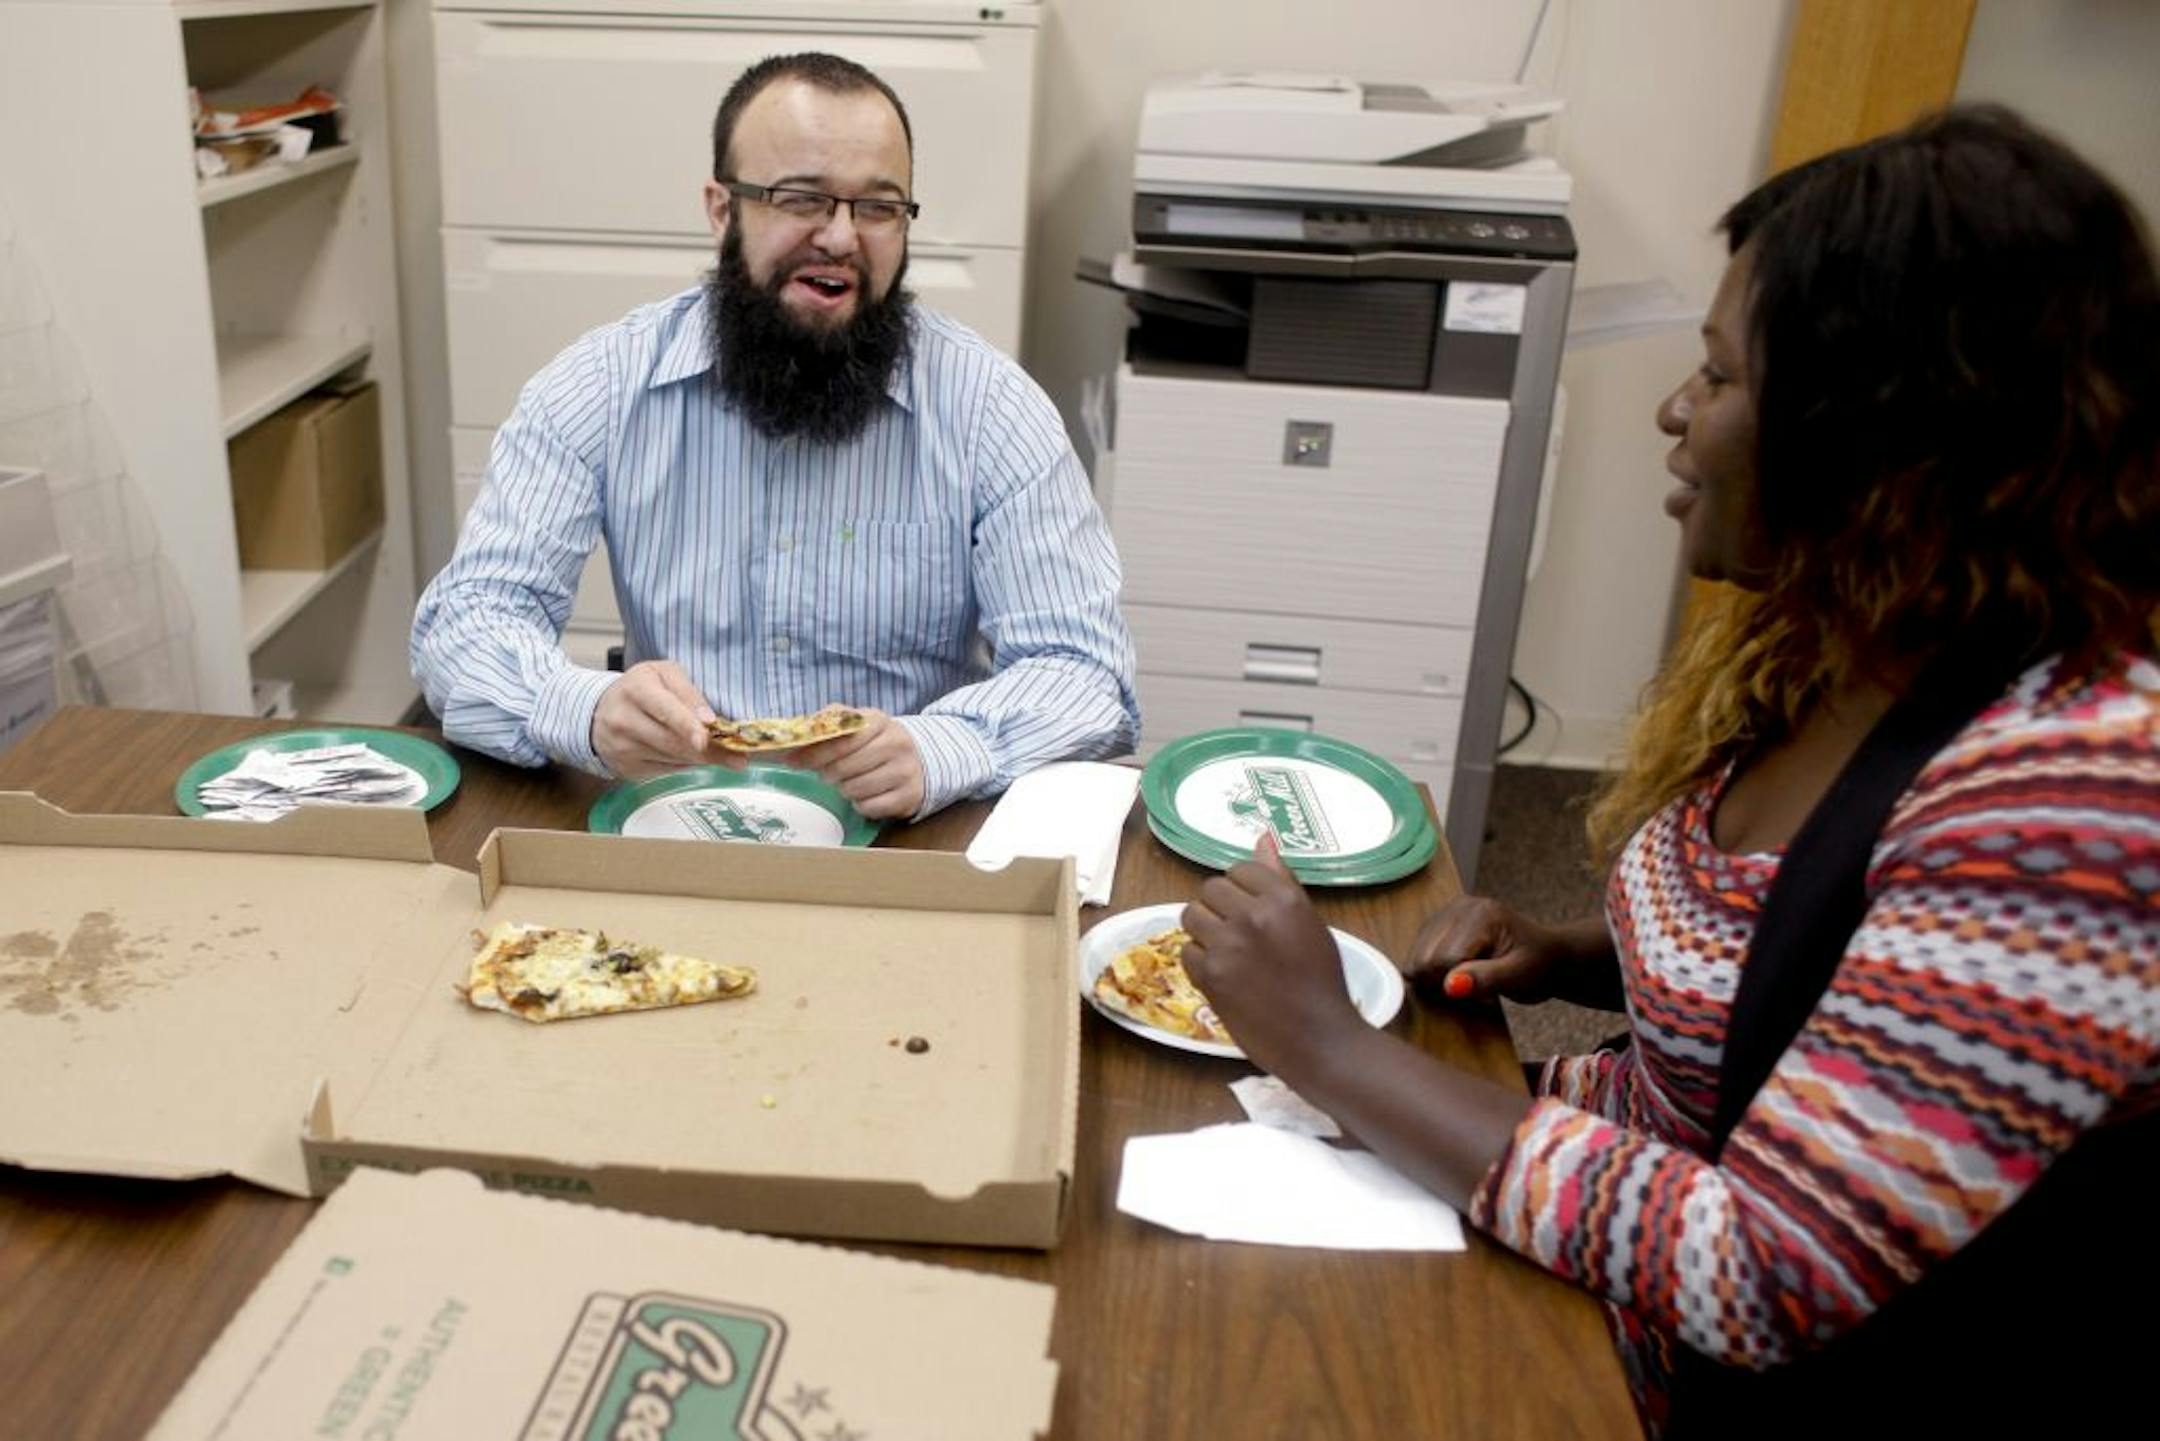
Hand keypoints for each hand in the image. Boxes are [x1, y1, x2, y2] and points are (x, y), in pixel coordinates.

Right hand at [592, 661, 737, 778]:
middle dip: (709, 750)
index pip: (664, 710)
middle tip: (738, 757)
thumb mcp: (663, 674)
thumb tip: (709, 719)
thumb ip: (688, 692)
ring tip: (727, 758)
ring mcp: (623, 748)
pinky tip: (695, 757)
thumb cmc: (639, 689)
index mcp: (636, 689)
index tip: (706, 737)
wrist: (598, 712)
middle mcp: (624, 720)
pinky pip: (666, 770)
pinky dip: (686, 764)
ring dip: (703, 759)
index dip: (687, 725)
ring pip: (673, 759)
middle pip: (672, 741)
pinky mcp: (627, 768)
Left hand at [788, 708, 924, 819]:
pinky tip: (864, 795)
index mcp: (878, 720)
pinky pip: (869, 807)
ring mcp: (905, 770)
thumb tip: (797, 733)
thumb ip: (828, 723)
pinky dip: (861, 804)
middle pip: (845, 766)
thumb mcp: (857, 726)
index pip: (841, 739)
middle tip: (826, 774)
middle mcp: (896, 743)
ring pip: (855, 789)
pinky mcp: (909, 796)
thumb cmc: (874, 743)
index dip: (814, 752)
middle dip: (828, 773)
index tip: (793, 761)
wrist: (918, 760)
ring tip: (849, 782)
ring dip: (845, 789)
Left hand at [1180, 834, 1365, 1077]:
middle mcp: (1253, 915)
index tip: (1252, 909)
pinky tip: (1223, 974)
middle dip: (1220, 907)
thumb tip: (1262, 836)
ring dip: (1204, 931)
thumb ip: (1282, 880)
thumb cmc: (1322, 981)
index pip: (1241, 869)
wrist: (1318, 1039)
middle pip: (1210, 889)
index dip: (1242, 889)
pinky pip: (1186, 951)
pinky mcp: (1210, 975)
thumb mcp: (1310, 923)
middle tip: (1238, 933)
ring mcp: (1228, 945)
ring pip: (1191, 915)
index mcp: (1284, 898)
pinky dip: (1199, 961)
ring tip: (1227, 951)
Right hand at [1405, 897, 1593, 1004]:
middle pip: (1426, 957)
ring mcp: (1447, 911)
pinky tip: (1458, 971)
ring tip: (1469, 977)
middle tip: (1478, 985)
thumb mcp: (1518, 977)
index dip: (1460, 984)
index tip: (1486, 993)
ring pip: (1416, 957)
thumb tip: (1450, 986)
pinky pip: (1418, 953)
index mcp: (1482, 914)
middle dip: (1446, 981)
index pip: (1446, 959)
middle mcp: (1460, 906)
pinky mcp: (1437, 922)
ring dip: (1437, 977)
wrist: (1546, 957)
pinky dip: (1432, 971)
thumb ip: (1485, 979)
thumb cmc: (1537, 967)